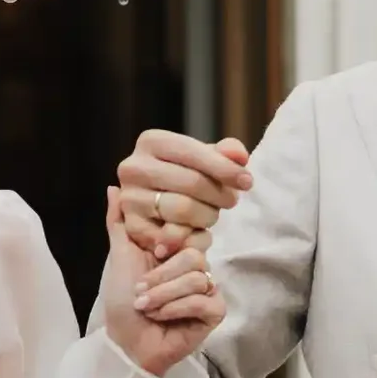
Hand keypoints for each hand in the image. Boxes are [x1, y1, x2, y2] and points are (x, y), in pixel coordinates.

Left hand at [99, 188, 224, 376]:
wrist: (126, 342)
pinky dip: (177, 308)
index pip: (190, 230)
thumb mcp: (119, 255)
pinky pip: (204, 300)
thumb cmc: (122, 301)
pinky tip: (163, 317)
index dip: (169, 242)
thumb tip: (114, 187)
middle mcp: (195, 267)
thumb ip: (120, 222)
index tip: (151, 254)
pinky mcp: (214, 312)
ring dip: (164, 295)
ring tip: (148, 308)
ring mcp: (207, 289)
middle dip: (161, 276)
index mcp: (177, 250)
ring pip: (197, 277)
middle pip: (194, 254)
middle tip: (142, 291)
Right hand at [116, 127, 251, 259]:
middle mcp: (132, 167)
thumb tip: (239, 156)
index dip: (225, 169)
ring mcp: (129, 198)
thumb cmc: (186, 177)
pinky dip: (192, 236)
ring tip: (211, 213)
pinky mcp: (132, 226)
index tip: (247, 182)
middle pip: (191, 183)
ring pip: (183, 210)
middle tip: (231, 201)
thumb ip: (226, 154)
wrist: (158, 206)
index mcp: (150, 141)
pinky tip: (197, 230)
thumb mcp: (206, 161)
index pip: (193, 153)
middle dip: (219, 195)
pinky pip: (174, 235)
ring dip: (207, 216)